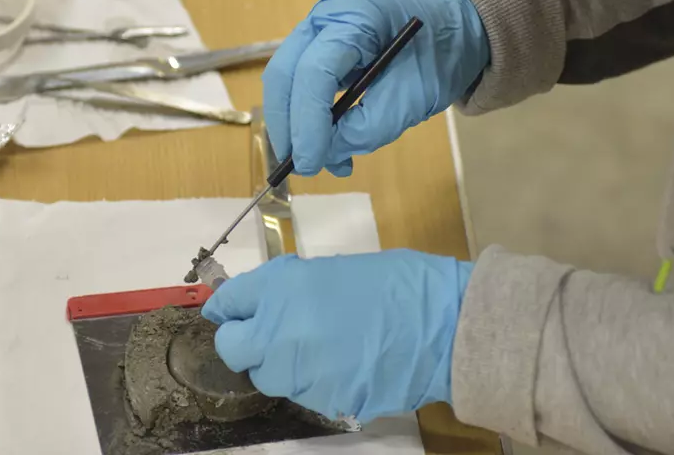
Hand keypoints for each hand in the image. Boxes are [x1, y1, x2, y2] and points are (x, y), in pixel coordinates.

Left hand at [202, 251, 473, 422]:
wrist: (444, 326)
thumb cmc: (399, 284)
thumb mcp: (335, 270)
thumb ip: (291, 288)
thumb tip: (264, 303)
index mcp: (282, 289)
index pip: (229, 303)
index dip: (230, 306)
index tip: (231, 310)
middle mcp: (279, 333)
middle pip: (233, 349)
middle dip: (245, 340)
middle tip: (269, 333)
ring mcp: (299, 375)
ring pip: (268, 376)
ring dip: (281, 363)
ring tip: (319, 348)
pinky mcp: (323, 403)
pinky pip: (305, 393)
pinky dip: (316, 381)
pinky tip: (344, 365)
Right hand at [263, 0, 488, 176]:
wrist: (455, 27)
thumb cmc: (442, 55)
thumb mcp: (414, 99)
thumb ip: (367, 128)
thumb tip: (325, 155)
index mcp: (357, 14)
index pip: (314, 70)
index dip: (306, 121)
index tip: (309, 163)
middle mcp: (327, 13)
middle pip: (286, 72)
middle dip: (288, 125)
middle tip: (302, 166)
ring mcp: (319, 25)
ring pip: (287, 79)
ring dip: (294, 124)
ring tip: (321, 160)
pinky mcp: (319, 43)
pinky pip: (301, 81)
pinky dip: (307, 115)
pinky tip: (326, 144)